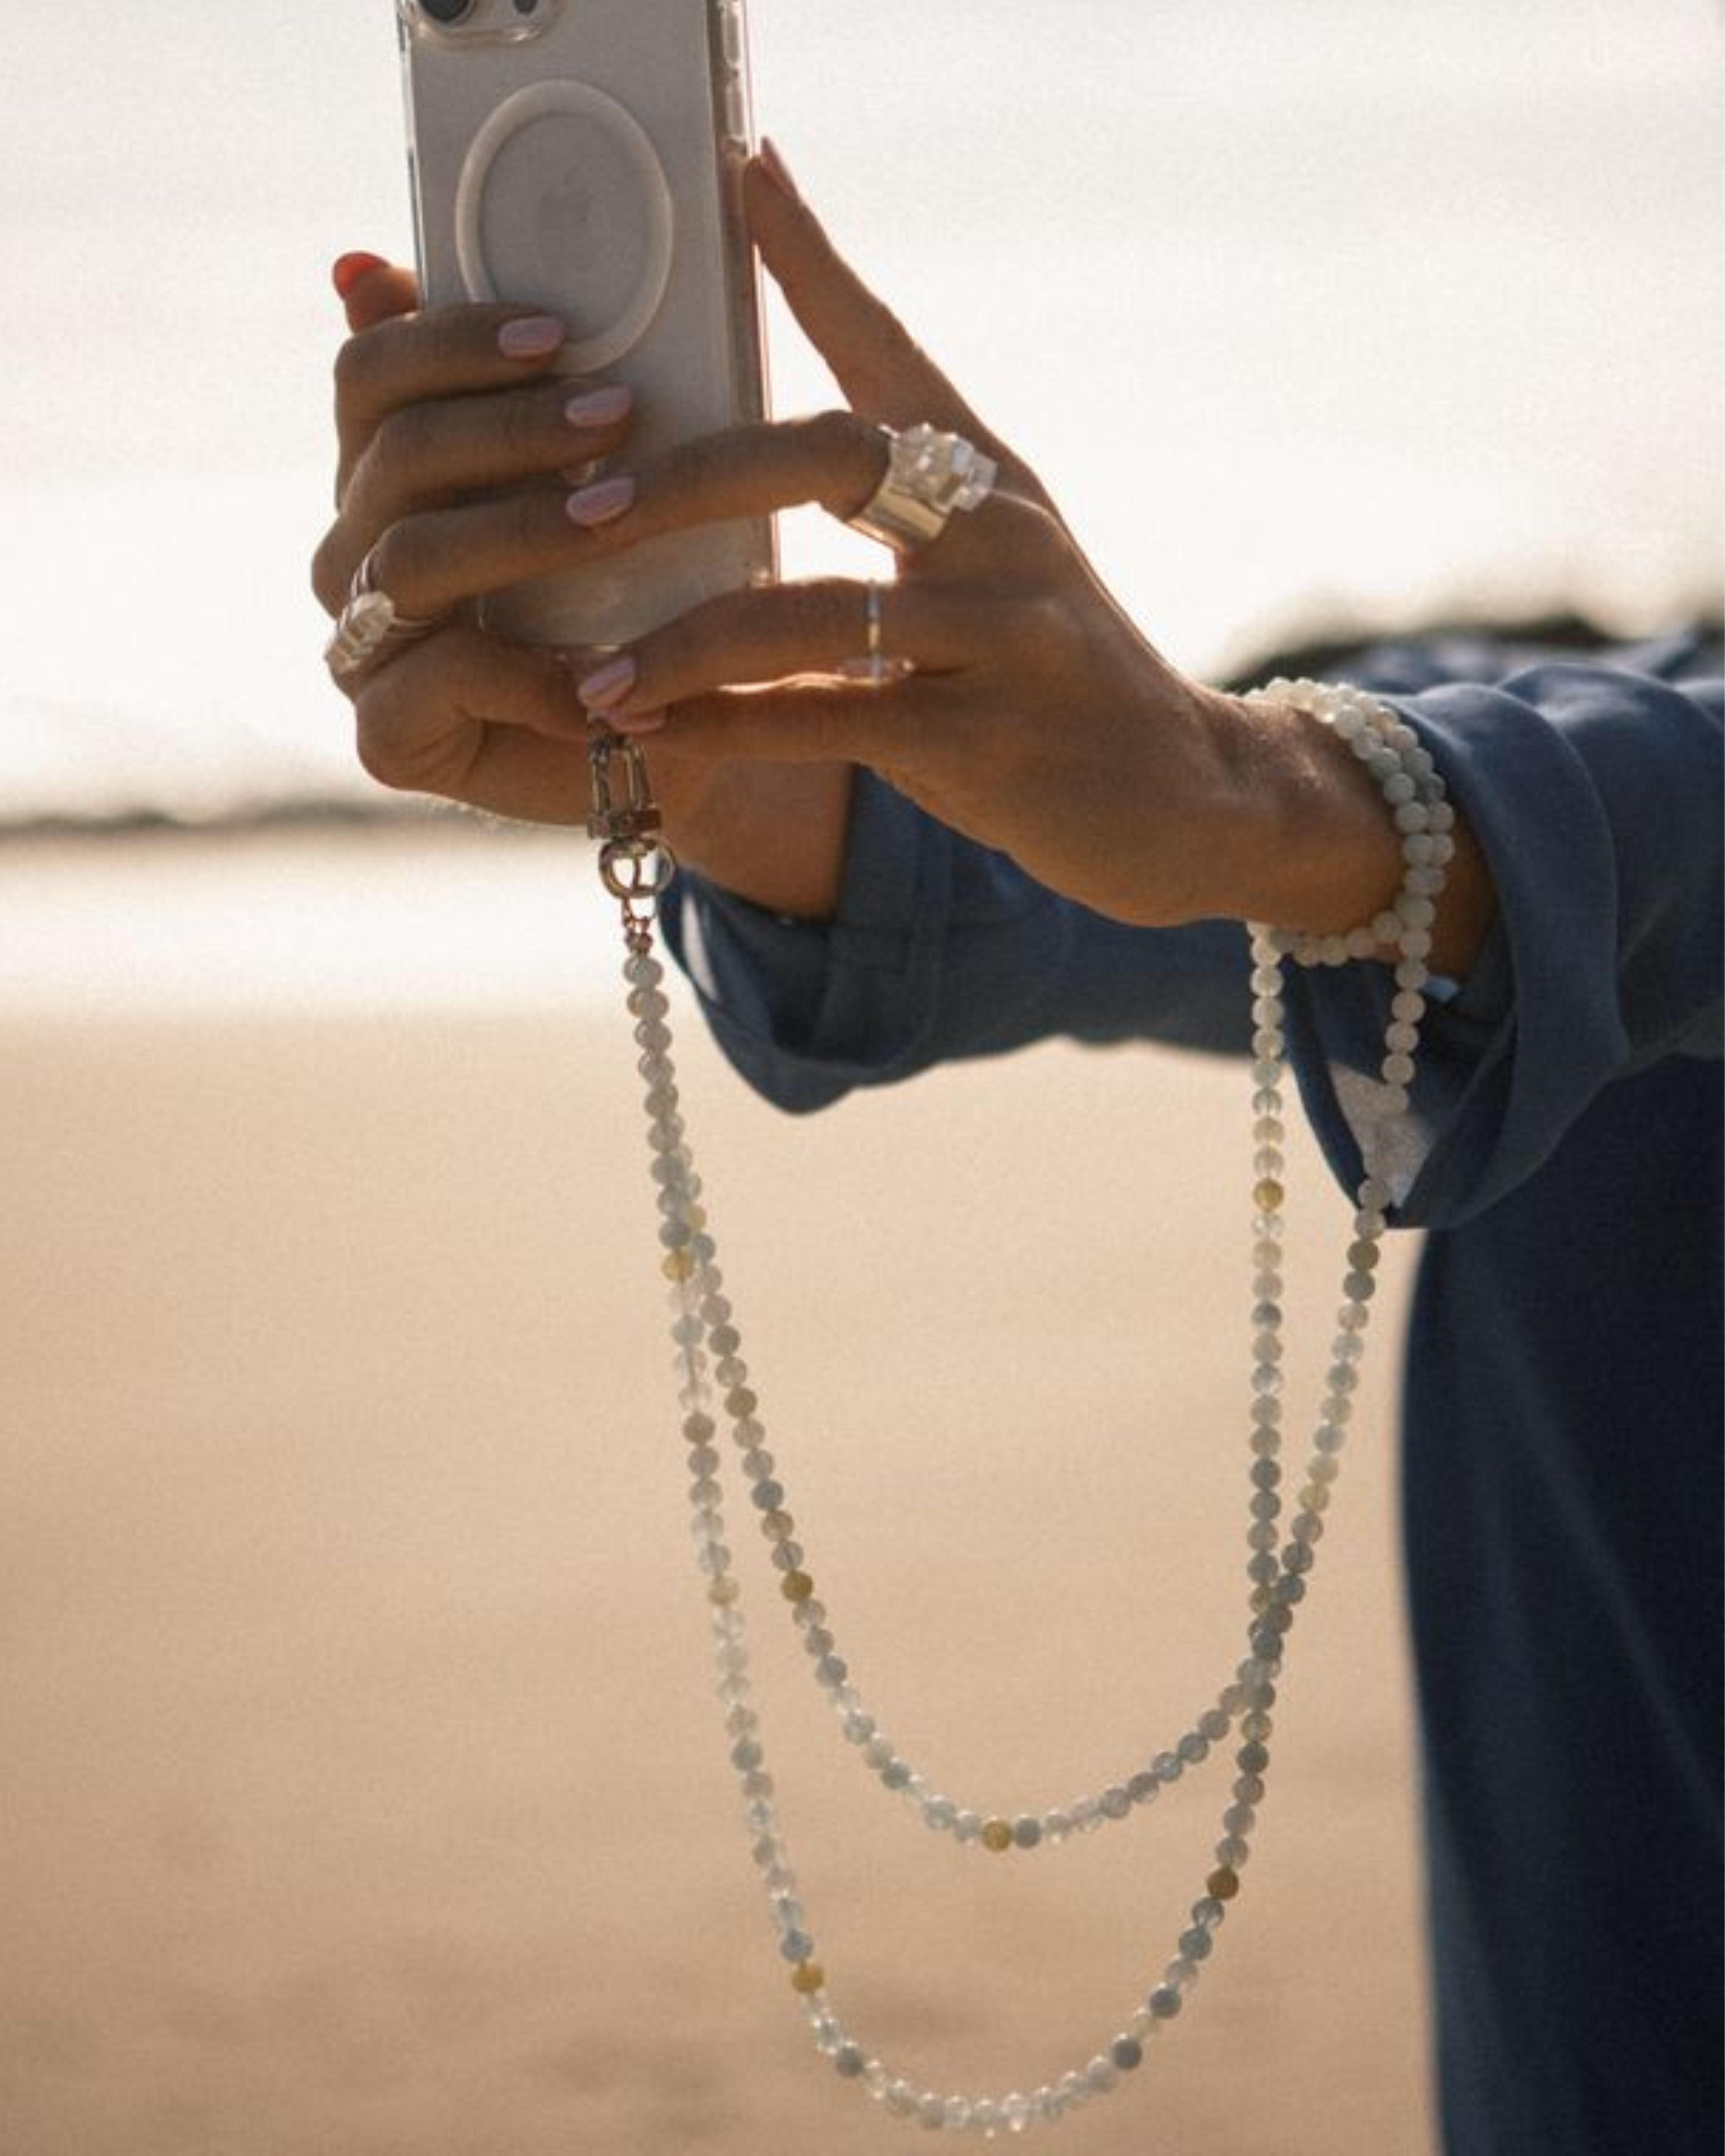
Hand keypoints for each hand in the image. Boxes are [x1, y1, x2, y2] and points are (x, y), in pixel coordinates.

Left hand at [315, 158, 1487, 959]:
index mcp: (991, 477)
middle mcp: (1001, 533)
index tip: (740, 169)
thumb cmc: (1056, 683)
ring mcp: (1001, 636)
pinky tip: (658, 738)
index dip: (810, 257)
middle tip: (586, 510)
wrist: (1182, 798)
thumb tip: (752, 479)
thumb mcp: (990, 574)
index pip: (887, 343)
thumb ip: (893, 522)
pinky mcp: (985, 741)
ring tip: (599, 680)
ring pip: (805, 615)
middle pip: (823, 457)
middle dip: (688, 482)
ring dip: (685, 647)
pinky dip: (729, 731)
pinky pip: (825, 725)